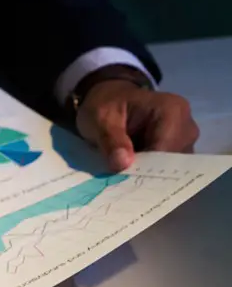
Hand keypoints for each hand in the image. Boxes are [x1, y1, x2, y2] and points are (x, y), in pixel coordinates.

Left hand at [76, 77, 198, 171]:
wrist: (109, 100)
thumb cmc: (106, 105)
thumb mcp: (100, 119)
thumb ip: (111, 140)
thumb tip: (122, 164)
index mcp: (172, 111)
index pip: (166, 148)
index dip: (148, 169)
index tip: (126, 183)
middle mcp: (186, 125)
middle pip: (173, 161)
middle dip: (148, 175)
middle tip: (123, 186)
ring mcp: (184, 139)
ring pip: (171, 168)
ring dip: (149, 177)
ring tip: (126, 182)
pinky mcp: (177, 150)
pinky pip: (167, 169)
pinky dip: (150, 175)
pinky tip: (132, 179)